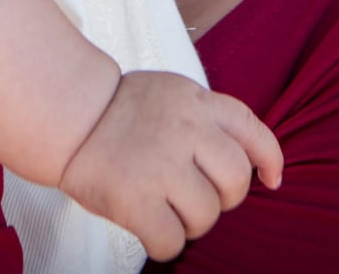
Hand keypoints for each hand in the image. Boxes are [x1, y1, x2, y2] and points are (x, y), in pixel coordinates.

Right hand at [58, 71, 284, 261]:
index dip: (269, 159)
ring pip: (207, 216)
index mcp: (197, 102)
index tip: (271, 179)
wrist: (67, 115)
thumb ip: (208, 120)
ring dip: (189, 222)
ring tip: (162, 205)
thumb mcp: (173, 95)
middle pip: (236, 182)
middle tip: (189, 193)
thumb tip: (259, 168)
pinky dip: (163, 242)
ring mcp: (161, 164)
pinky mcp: (136, 198)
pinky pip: (172, 241)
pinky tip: (147, 225)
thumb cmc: (120, 113)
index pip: (252, 130)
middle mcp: (186, 129)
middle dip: (220, 197)